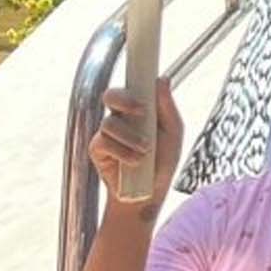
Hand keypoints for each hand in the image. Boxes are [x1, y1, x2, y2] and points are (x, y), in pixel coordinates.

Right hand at [90, 82, 182, 211]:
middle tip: (141, 111)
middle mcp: (122, 117)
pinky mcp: (98, 150)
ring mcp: (108, 133)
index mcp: (140, 108)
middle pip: (111, 95)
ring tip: (145, 150)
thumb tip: (163, 79)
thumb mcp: (173, 133)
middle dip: (124, 100)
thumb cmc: (163, 160)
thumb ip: (167, 107)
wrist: (149, 192)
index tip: (146, 79)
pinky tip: (133, 161)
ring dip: (130, 136)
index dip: (133, 78)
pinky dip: (121, 152)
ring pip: (109, 122)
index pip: (132, 86)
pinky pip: (103, 142)